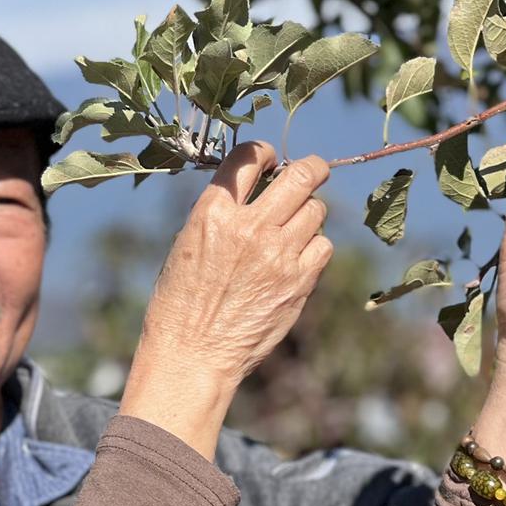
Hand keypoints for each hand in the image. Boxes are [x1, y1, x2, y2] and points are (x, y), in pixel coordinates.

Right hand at [121, 143, 331, 456]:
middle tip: (313, 170)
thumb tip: (259, 188)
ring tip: (293, 228)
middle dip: (312, 167)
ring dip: (308, 212)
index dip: (265, 152)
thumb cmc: (182, 300)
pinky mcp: (299, 282)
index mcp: (213, 212)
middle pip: (301, 175)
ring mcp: (279, 254)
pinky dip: (314, 247)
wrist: (193, 353)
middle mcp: (249, 227)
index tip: (271, 159)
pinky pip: (323, 245)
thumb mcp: (189, 242)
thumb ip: (223, 212)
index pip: (249, 156)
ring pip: (316, 209)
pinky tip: (296, 258)